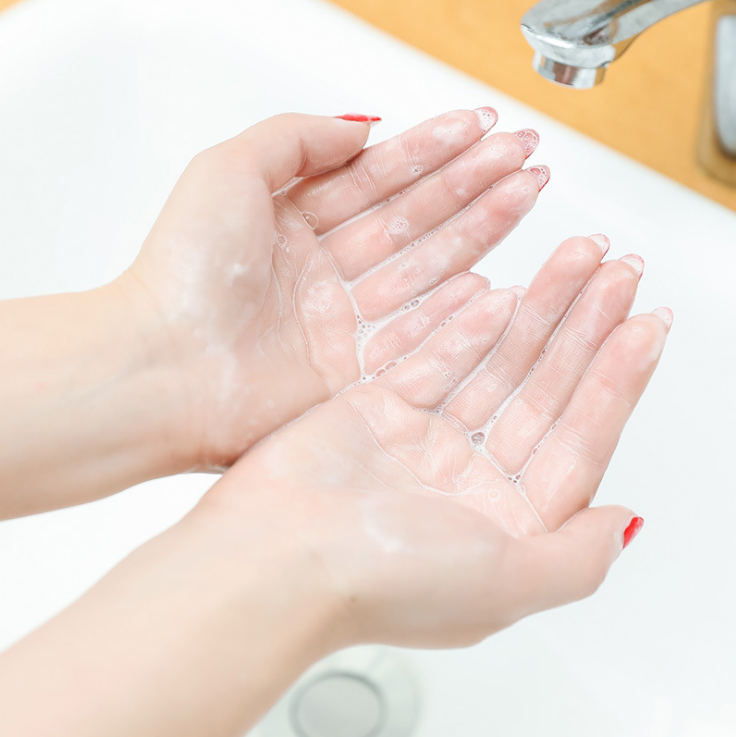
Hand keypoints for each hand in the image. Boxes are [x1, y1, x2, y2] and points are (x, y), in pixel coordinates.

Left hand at [122, 110, 543, 469]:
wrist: (165, 368)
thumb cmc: (183, 272)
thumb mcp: (230, 168)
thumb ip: (298, 138)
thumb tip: (361, 127)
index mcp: (296, 223)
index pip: (380, 177)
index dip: (434, 149)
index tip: (480, 127)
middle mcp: (325, 271)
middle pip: (415, 217)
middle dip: (473, 183)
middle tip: (525, 155)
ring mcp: (344, 322)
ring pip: (428, 266)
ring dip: (482, 229)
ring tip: (529, 193)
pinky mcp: (356, 371)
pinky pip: (421, 332)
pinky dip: (461, 308)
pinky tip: (501, 281)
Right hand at [202, 236, 670, 646]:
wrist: (277, 560)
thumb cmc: (383, 583)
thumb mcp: (507, 588)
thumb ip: (576, 559)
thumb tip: (624, 524)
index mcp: (507, 522)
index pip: (578, 438)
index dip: (617, 381)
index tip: (646, 326)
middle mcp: (469, 480)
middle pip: (542, 390)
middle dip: (584, 330)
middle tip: (617, 273)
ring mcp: (423, 441)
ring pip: (495, 364)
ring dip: (537, 313)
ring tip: (574, 260)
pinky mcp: (378, 410)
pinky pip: (434, 359)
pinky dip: (467, 327)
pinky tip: (502, 292)